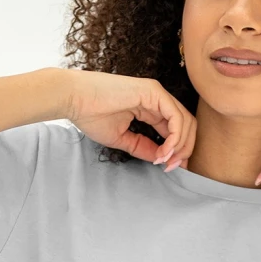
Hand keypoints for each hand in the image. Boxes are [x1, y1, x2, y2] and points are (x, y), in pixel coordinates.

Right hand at [62, 69, 195, 170]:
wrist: (73, 99)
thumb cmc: (90, 115)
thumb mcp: (123, 139)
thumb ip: (144, 147)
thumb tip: (162, 160)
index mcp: (150, 107)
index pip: (176, 129)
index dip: (178, 151)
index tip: (169, 169)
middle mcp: (157, 99)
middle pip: (187, 126)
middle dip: (184, 150)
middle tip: (172, 168)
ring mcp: (157, 93)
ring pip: (186, 122)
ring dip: (180, 146)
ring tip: (165, 162)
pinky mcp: (153, 92)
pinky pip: (176, 118)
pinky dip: (174, 138)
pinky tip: (163, 151)